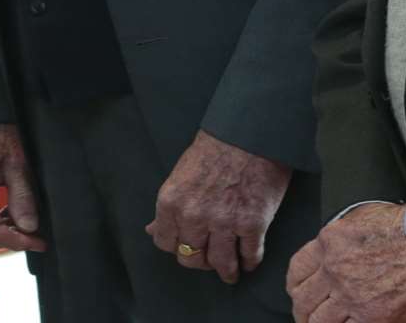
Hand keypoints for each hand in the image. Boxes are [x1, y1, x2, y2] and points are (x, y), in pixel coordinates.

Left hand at [146, 130, 290, 283]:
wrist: (248, 133)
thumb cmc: (213, 149)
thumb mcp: (180, 175)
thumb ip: (168, 208)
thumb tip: (152, 230)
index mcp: (171, 203)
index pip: (165, 243)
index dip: (177, 245)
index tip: (187, 245)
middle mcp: (194, 217)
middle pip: (191, 258)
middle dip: (201, 261)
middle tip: (210, 260)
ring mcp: (224, 224)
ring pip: (221, 264)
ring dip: (227, 271)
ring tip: (232, 273)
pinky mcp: (253, 225)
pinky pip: (250, 255)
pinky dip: (250, 261)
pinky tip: (250, 260)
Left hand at [286, 203, 405, 322]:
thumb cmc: (405, 226)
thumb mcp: (360, 218)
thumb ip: (340, 238)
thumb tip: (333, 250)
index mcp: (329, 242)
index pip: (297, 268)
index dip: (294, 284)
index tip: (296, 290)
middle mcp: (333, 270)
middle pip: (303, 298)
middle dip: (301, 310)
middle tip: (304, 316)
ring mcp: (351, 295)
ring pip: (319, 320)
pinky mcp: (372, 316)